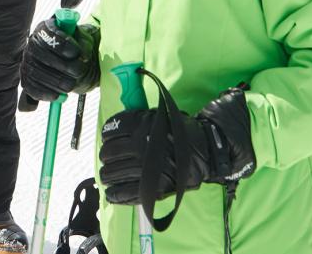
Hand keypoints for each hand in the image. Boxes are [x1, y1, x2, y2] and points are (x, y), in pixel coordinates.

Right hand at [19, 17, 98, 109]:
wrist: (72, 61)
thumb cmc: (77, 48)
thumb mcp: (83, 40)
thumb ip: (82, 42)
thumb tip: (80, 50)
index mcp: (45, 28)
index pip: (48, 33)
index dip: (62, 43)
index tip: (77, 52)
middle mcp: (32, 43)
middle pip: (40, 54)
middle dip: (61, 66)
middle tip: (78, 71)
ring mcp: (27, 61)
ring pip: (36, 72)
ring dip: (55, 82)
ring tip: (71, 85)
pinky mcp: (26, 78)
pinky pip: (31, 87)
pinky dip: (45, 93)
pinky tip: (58, 96)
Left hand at [98, 88, 255, 205]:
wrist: (205, 151)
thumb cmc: (180, 131)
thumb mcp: (157, 116)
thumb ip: (136, 120)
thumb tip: (115, 128)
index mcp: (140, 126)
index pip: (111, 132)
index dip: (107, 136)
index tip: (108, 140)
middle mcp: (139, 147)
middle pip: (108, 154)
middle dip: (106, 157)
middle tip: (108, 159)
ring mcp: (144, 169)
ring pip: (112, 174)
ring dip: (107, 175)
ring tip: (108, 175)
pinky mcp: (151, 188)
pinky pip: (124, 193)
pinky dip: (115, 194)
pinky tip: (112, 193)